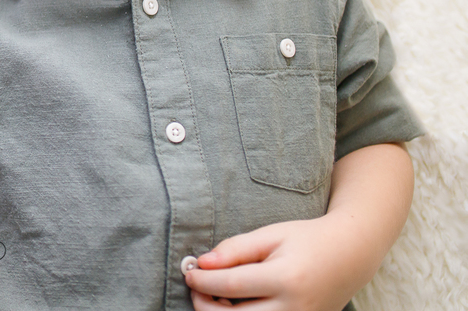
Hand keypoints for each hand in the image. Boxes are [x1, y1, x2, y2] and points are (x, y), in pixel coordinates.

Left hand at [186, 216, 361, 310]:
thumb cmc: (306, 240)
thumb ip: (235, 249)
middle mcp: (294, 308)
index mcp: (285, 279)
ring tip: (214, 297)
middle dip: (205, 305)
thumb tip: (202, 264)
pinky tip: (234, 306)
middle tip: (196, 288)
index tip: (189, 272)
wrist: (350, 257)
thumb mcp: (270, 235)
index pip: (230, 286)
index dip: (202, 281)